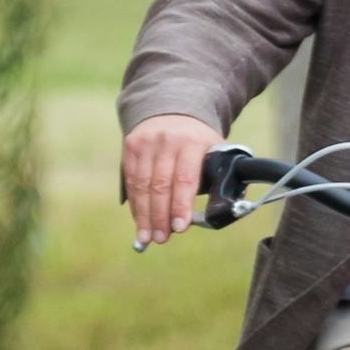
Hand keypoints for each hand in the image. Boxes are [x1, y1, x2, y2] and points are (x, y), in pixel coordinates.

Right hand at [123, 114, 223, 249]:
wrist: (173, 111)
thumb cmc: (198, 143)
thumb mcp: (215, 152)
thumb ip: (218, 179)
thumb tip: (219, 212)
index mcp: (193, 143)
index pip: (185, 179)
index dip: (181, 205)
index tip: (180, 228)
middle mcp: (167, 140)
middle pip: (160, 185)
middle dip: (160, 216)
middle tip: (161, 239)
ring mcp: (146, 142)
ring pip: (143, 185)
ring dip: (144, 215)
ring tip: (148, 237)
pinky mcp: (131, 146)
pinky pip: (131, 180)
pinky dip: (136, 203)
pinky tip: (140, 219)